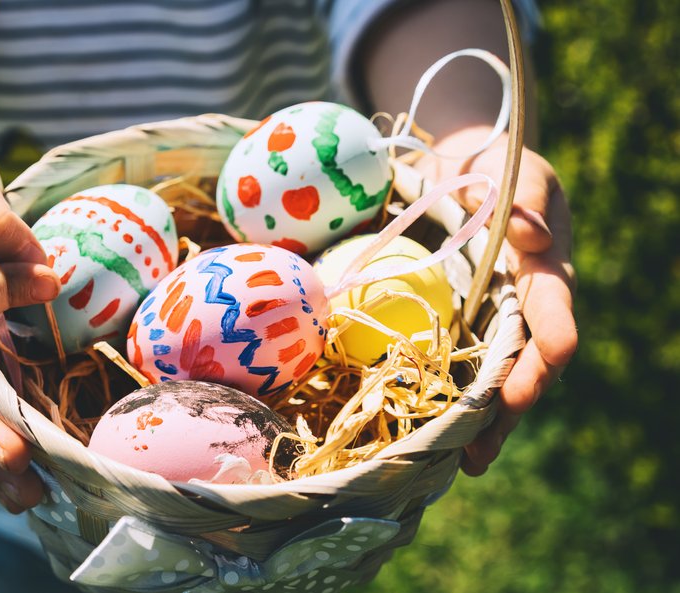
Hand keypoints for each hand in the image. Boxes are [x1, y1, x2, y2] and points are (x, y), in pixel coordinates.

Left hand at [416, 127, 577, 474]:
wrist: (463, 167)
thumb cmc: (497, 167)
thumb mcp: (515, 173)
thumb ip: (525, 201)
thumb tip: (532, 238)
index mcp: (545, 273)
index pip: (553, 321)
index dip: (541, 360)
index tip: (520, 393)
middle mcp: (523, 306)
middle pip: (524, 369)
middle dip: (505, 413)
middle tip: (478, 453)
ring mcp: (492, 318)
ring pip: (492, 378)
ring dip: (478, 422)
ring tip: (456, 463)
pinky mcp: (460, 320)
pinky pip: (457, 363)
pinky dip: (446, 397)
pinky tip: (424, 429)